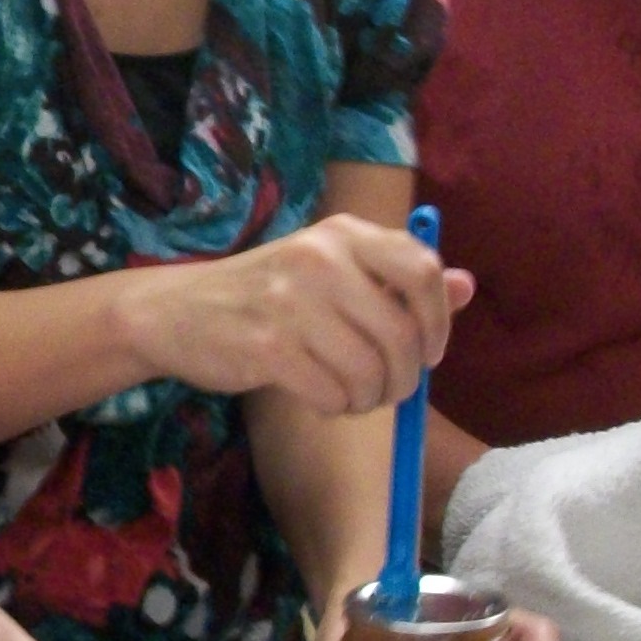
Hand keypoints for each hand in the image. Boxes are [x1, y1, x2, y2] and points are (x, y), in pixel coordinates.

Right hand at [145, 216, 473, 413]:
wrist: (174, 312)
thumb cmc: (264, 294)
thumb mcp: (331, 271)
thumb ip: (396, 280)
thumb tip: (466, 287)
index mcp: (343, 234)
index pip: (422, 271)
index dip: (438, 321)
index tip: (428, 351)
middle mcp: (320, 259)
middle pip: (402, 334)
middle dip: (405, 376)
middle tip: (389, 390)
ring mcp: (291, 302)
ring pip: (370, 371)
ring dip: (370, 397)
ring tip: (351, 395)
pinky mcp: (267, 346)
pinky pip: (333, 393)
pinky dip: (336, 406)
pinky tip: (319, 395)